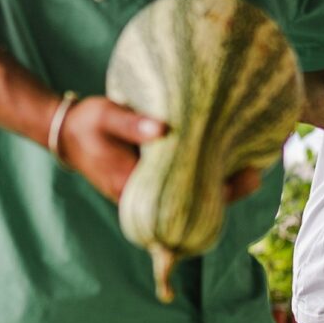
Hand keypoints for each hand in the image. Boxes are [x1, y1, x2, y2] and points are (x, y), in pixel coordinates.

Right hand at [53, 97, 269, 203]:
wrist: (66, 132)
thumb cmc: (86, 123)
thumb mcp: (105, 117)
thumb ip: (131, 124)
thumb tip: (162, 130)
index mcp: (134, 191)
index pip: (183, 204)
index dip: (216, 195)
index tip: (241, 180)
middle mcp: (145, 199)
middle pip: (194, 205)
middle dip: (227, 191)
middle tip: (258, 172)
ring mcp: (150, 193)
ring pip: (192, 195)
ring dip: (219, 181)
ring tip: (254, 165)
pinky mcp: (153, 181)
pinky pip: (184, 183)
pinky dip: (205, 172)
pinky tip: (228, 155)